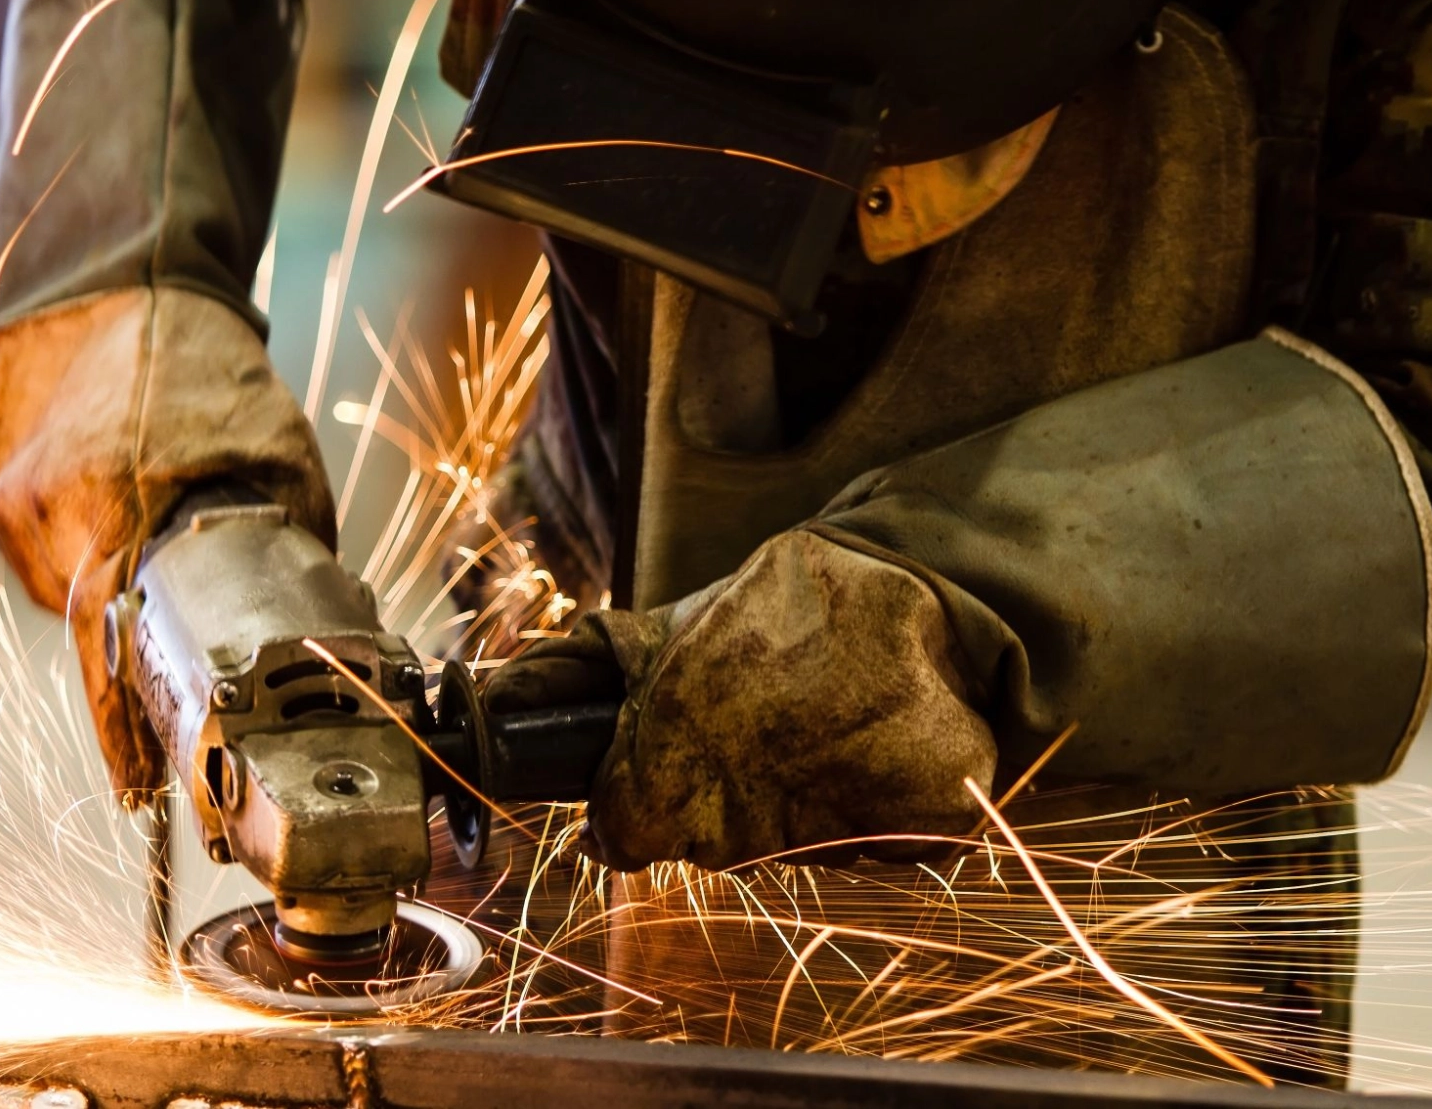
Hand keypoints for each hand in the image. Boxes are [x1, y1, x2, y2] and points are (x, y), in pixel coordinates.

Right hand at [0, 286, 334, 803]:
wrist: (113, 284)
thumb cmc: (205, 370)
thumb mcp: (278, 454)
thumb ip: (285, 542)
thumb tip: (310, 631)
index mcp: (123, 505)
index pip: (110, 655)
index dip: (122, 734)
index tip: (141, 789)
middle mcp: (54, 512)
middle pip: (93, 636)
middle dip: (132, 662)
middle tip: (172, 674)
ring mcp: (15, 502)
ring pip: (72, 600)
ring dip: (113, 597)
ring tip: (154, 536)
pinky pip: (48, 560)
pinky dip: (84, 556)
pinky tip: (116, 510)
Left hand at [491, 528, 995, 871]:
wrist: (935, 583)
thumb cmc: (792, 602)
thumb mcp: (677, 627)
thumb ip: (590, 669)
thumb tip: (496, 695)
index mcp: (663, 777)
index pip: (619, 835)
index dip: (635, 796)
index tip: (663, 759)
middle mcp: (737, 825)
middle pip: (702, 842)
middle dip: (718, 791)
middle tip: (763, 717)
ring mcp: (827, 836)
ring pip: (779, 848)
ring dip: (793, 800)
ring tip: (822, 721)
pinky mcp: (917, 833)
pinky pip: (867, 847)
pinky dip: (870, 808)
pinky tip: (872, 744)